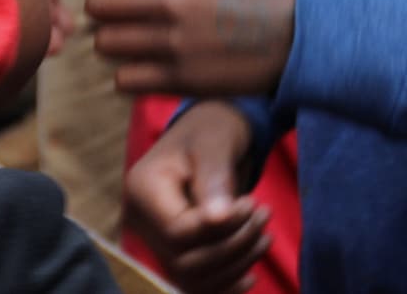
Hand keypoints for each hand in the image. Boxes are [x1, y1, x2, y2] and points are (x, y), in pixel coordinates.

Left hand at [91, 0, 297, 96]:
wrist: (308, 29)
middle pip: (97, 5)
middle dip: (109, 10)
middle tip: (130, 15)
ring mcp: (175, 41)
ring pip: (105, 44)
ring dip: (120, 42)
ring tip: (143, 41)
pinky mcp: (181, 79)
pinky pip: (124, 80)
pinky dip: (133, 75)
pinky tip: (154, 66)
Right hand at [122, 98, 269, 293]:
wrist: (211, 131)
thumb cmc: (214, 128)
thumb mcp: (216, 143)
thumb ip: (215, 179)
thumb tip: (219, 218)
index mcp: (143, 191)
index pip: (178, 232)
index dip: (220, 228)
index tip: (252, 204)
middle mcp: (141, 222)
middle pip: (183, 261)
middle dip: (232, 246)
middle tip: (265, 216)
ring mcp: (154, 240)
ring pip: (189, 277)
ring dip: (234, 265)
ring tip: (265, 236)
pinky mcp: (174, 250)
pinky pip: (192, 283)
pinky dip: (222, 285)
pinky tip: (249, 279)